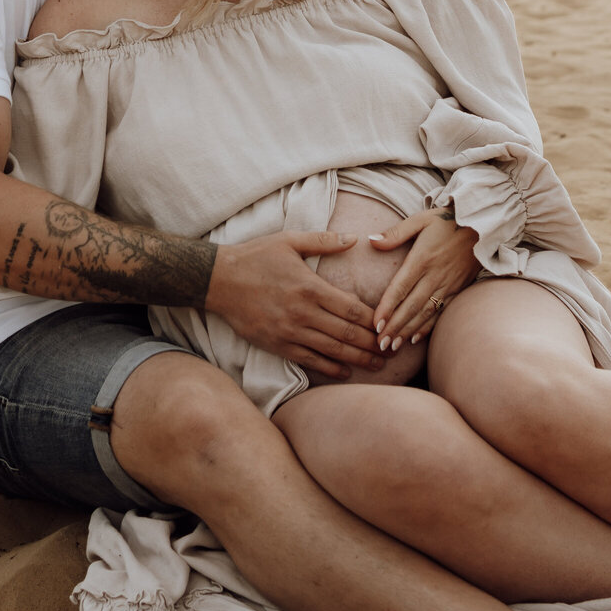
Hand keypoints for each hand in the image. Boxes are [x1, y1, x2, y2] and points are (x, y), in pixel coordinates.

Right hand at [205, 231, 379, 378]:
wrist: (219, 280)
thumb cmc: (256, 256)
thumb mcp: (290, 240)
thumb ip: (324, 241)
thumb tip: (354, 238)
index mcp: (310, 287)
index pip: (351, 309)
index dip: (373, 320)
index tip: (388, 325)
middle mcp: (303, 312)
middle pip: (346, 333)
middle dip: (371, 344)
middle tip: (391, 351)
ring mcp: (290, 332)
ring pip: (332, 350)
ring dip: (357, 359)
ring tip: (377, 365)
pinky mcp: (277, 345)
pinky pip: (309, 360)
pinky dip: (329, 368)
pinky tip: (345, 372)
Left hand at [370, 208, 478, 349]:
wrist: (483, 224)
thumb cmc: (448, 220)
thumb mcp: (420, 219)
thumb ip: (395, 233)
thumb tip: (371, 240)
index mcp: (422, 259)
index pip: (400, 288)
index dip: (387, 308)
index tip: (375, 325)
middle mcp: (434, 275)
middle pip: (411, 306)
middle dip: (394, 327)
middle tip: (380, 345)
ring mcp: (448, 284)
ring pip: (425, 313)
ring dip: (408, 331)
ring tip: (394, 347)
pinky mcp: (458, 289)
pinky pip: (442, 312)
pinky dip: (428, 327)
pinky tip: (416, 338)